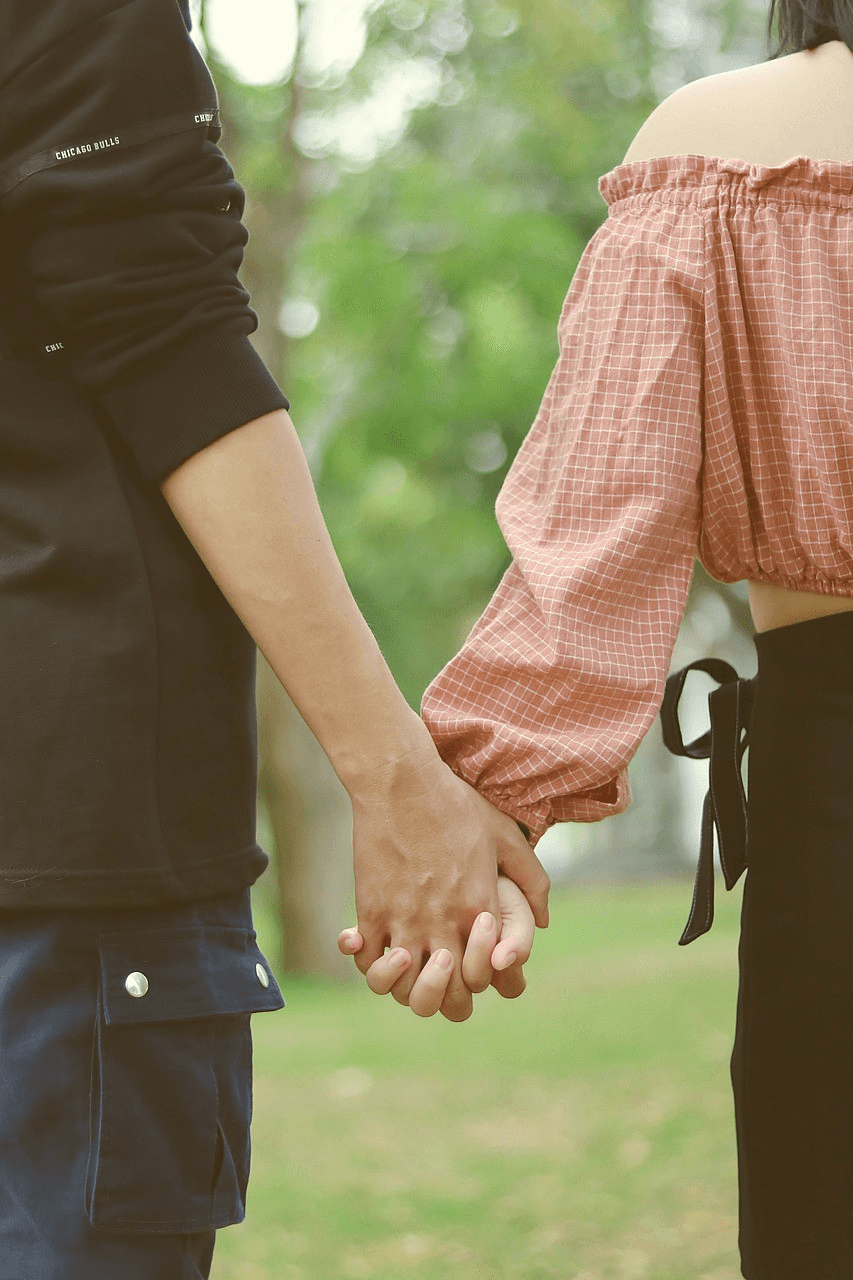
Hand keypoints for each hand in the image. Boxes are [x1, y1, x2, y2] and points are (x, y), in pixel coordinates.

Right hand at [344, 742, 549, 1023]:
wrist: (402, 782)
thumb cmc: (456, 804)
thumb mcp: (506, 836)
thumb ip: (532, 880)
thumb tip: (546, 920)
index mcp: (479, 909)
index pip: (485, 977)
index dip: (478, 982)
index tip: (469, 961)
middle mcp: (444, 923)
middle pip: (445, 995)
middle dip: (443, 996)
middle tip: (437, 971)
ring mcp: (405, 919)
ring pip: (404, 987)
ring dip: (405, 984)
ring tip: (406, 960)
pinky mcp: (371, 909)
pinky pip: (367, 959)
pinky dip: (370, 963)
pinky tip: (372, 944)